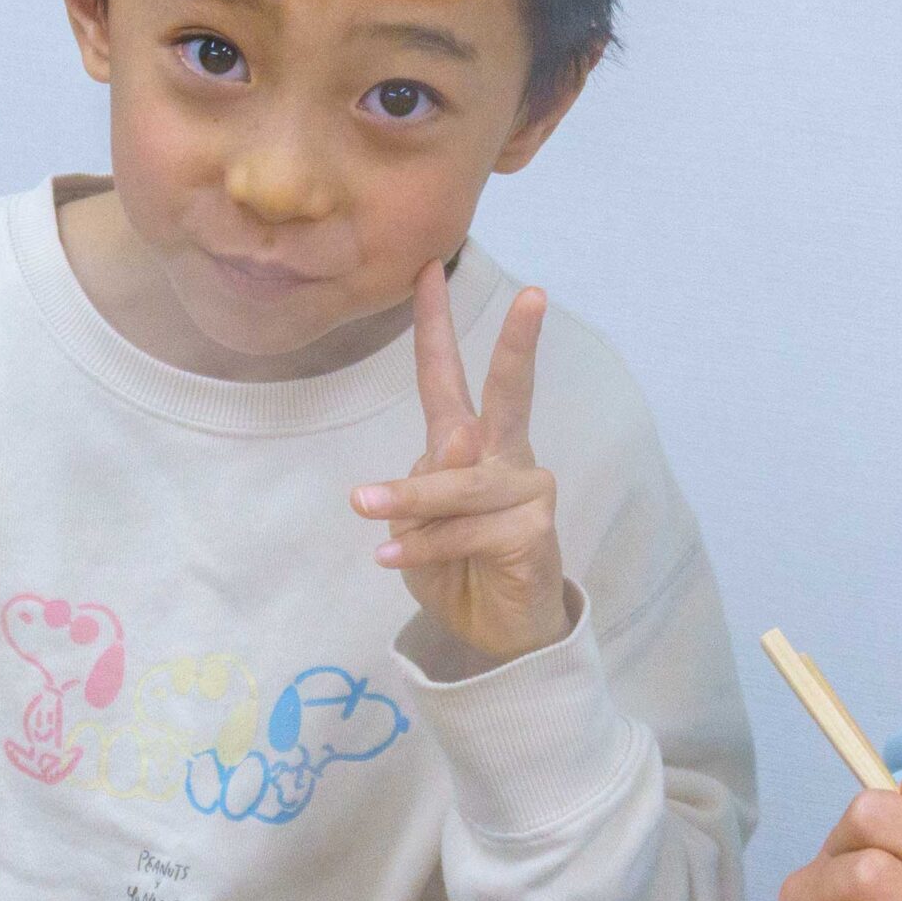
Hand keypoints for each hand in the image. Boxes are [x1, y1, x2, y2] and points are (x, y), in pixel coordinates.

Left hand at [352, 260, 570, 667]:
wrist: (496, 632)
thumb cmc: (454, 567)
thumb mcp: (417, 524)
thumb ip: (425, 483)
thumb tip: (457, 444)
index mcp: (468, 444)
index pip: (449, 376)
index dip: (436, 324)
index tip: (430, 268)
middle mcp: (503, 456)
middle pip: (509, 392)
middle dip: (519, 343)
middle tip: (536, 294)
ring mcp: (525, 491)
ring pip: (460, 482)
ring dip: (409, 497)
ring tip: (365, 506)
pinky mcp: (533, 531)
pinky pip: (464, 530)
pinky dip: (423, 546)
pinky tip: (389, 559)